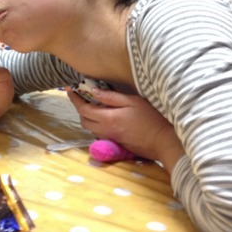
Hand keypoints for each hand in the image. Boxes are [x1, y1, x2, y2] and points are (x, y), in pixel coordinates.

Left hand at [68, 88, 184, 168]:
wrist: (162, 141)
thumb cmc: (151, 118)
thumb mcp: (133, 102)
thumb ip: (112, 97)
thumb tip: (94, 92)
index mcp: (108, 118)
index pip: (83, 109)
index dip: (74, 99)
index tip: (70, 89)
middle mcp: (105, 130)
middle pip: (83, 120)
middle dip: (79, 108)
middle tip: (82, 96)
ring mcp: (110, 138)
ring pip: (90, 128)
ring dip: (87, 117)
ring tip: (93, 105)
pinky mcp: (115, 142)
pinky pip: (99, 132)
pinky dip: (96, 124)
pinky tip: (104, 117)